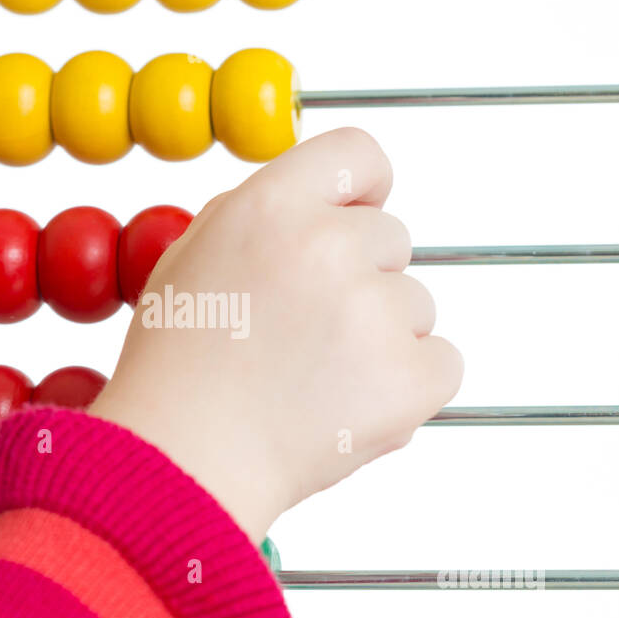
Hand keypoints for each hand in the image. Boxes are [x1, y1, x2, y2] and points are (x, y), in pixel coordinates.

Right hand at [89, 128, 463, 540]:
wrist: (181, 463)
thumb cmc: (176, 369)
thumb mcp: (192, 257)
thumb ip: (263, 214)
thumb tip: (324, 201)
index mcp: (271, 206)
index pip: (359, 154)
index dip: (361, 189)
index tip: (353, 217)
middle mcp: (328, 246)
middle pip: (391, 237)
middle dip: (361, 278)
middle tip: (305, 332)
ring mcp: (374, 312)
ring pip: (415, 305)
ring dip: (381, 337)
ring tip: (314, 380)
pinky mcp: (411, 377)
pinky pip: (442, 362)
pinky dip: (410, 386)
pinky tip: (350, 405)